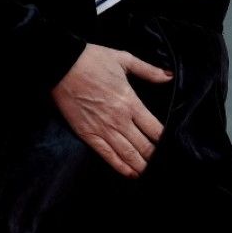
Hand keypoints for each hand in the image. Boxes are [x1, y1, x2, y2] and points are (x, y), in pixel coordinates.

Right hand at [50, 43, 172, 178]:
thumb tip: (169, 76)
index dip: (164, 140)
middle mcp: (119, 120)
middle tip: (162, 164)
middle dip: (154, 157)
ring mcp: (103, 129)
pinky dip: (121, 167)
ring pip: (128, 155)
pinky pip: (107, 156)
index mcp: (130, 102)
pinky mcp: (87, 134)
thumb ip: (148, 70)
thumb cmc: (92, 60)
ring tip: (149, 172)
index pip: (155, 129)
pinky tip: (130, 173)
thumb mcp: (124, 59)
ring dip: (141, 166)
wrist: (61, 66)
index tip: (170, 145)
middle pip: (144, 146)